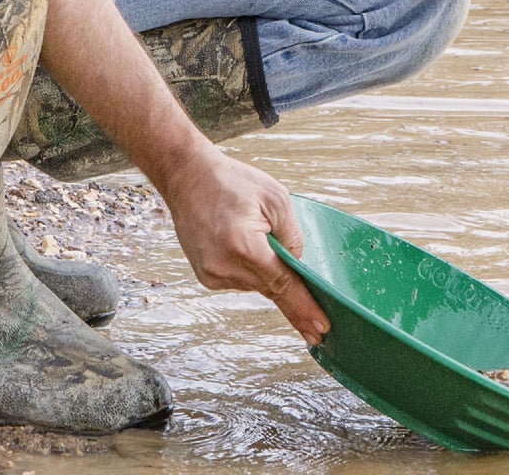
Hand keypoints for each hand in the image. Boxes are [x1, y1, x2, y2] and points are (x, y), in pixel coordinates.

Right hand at [156, 146, 329, 347]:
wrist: (187, 176)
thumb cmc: (230, 181)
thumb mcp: (275, 197)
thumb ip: (292, 235)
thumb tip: (298, 264)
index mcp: (244, 245)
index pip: (282, 284)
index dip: (304, 307)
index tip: (321, 328)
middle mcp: (224, 266)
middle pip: (270, 289)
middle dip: (294, 304)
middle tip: (317, 330)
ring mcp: (212, 274)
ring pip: (256, 284)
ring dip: (267, 274)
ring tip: (257, 240)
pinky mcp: (205, 276)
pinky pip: (240, 280)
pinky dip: (250, 269)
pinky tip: (243, 246)